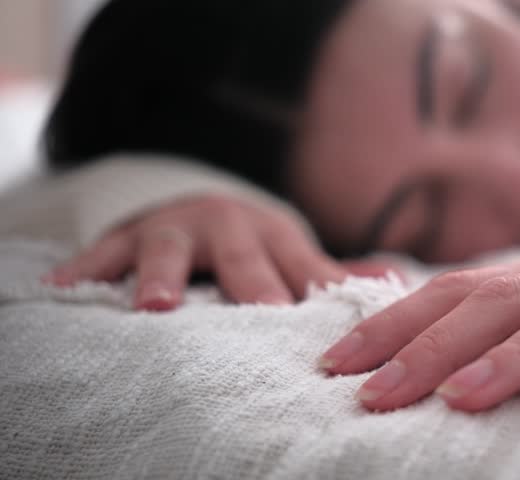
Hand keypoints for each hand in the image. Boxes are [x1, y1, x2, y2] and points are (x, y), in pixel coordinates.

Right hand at [43, 194, 391, 310]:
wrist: (197, 206)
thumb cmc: (253, 245)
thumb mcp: (293, 251)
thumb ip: (335, 272)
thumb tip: (398, 281)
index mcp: (274, 235)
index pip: (301, 265)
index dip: (317, 288)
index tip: (330, 314)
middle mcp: (228, 228)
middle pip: (242, 256)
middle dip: (252, 282)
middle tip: (265, 310)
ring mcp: (176, 230)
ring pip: (169, 249)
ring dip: (161, 274)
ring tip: (155, 305)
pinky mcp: (130, 236)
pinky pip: (104, 250)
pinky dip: (86, 268)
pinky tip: (62, 288)